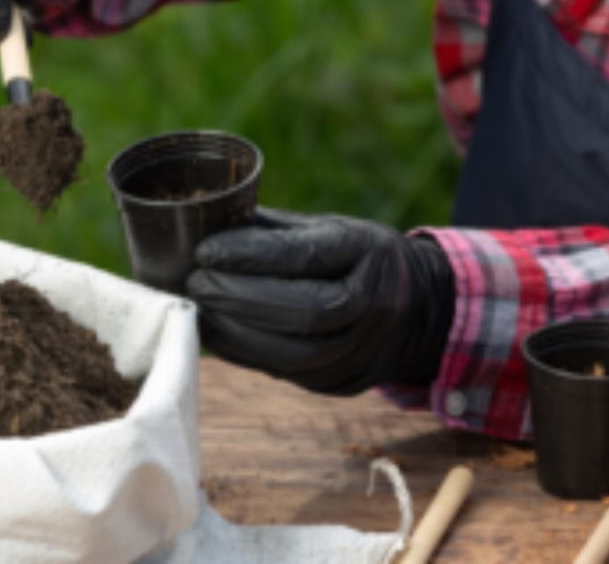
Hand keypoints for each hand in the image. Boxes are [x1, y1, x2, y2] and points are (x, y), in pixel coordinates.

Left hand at [186, 208, 454, 394]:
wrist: (414, 307)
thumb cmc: (351, 257)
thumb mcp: (327, 228)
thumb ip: (273, 232)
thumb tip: (202, 226)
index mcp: (370, 252)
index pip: (307, 256)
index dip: (251, 256)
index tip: (205, 251)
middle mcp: (375, 306)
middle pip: (303, 310)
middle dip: (238, 298)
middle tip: (194, 282)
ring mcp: (362, 351)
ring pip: (293, 354)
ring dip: (234, 332)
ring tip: (197, 309)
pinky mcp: (340, 382)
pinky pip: (284, 373)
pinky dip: (242, 353)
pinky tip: (214, 333)